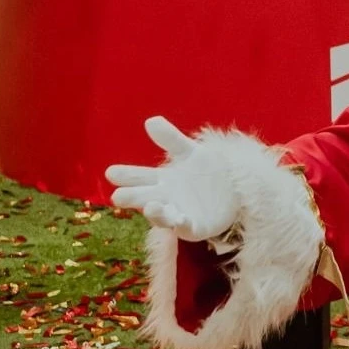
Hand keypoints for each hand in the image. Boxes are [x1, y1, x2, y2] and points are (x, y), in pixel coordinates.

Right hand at [107, 116, 239, 242]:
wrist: (236, 189)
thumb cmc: (207, 171)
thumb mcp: (190, 152)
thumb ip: (171, 139)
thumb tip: (150, 121)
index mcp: (161, 180)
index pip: (139, 177)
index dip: (125, 175)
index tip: (111, 171)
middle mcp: (165, 199)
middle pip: (144, 197)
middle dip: (131, 197)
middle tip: (118, 196)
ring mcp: (179, 214)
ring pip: (162, 216)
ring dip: (156, 213)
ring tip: (151, 206)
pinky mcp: (197, 227)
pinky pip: (187, 228)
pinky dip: (182, 224)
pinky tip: (180, 219)